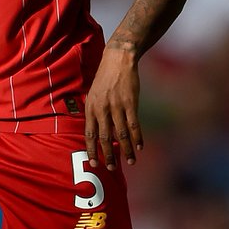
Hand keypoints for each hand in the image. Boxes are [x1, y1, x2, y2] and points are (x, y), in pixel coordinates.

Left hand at [83, 46, 141, 170]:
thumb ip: (95, 113)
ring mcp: (116, 106)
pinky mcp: (130, 103)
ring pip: (121, 134)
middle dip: (108, 155)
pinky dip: (137, 137)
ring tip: (130, 162)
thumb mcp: (93, 95)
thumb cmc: (105, 79)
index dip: (91, 150)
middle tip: (111, 168)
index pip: (89, 134)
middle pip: (104, 138)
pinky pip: (134, 124)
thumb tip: (97, 133)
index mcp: (91, 108)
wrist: (118, 59)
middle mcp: (102, 109)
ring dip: (126, 150)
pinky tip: (140, 147)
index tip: (94, 162)